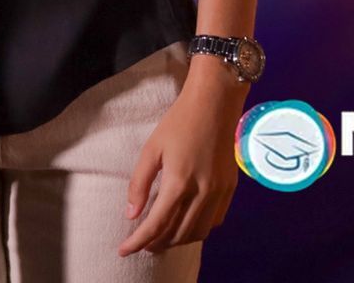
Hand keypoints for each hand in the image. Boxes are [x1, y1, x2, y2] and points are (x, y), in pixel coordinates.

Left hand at [117, 62, 246, 256]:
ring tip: (162, 237)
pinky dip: (198, 229)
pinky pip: (214, 221)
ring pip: (198, 232)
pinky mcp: (230, 189)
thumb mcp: (151, 149)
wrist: (215, 104)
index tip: (124, 250)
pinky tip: (186, 223)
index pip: (156, 224)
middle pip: (178, 234)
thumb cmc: (178, 122)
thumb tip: (132, 214)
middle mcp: (202, 192)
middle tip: (142, 243)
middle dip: (158, 244)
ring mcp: (219, 192)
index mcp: (179, 182)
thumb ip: (139, 183)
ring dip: (178, 240)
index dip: (138, 241)